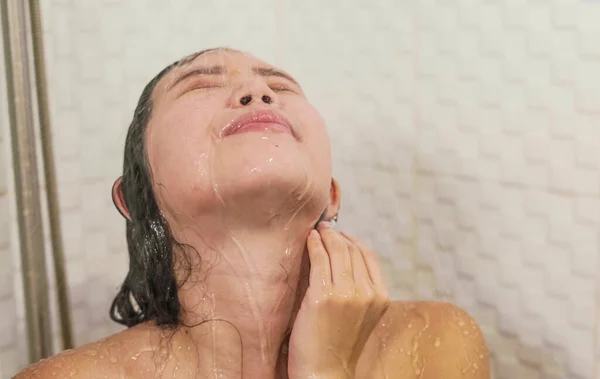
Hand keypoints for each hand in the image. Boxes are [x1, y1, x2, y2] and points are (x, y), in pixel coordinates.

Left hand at [287, 223, 390, 378]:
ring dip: (325, 236)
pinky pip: (320, 259)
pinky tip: (309, 239)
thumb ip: (360, 292)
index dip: (354, 242)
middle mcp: (367, 293)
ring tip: (316, 230)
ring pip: (337, 252)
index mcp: (380, 298)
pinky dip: (314, 244)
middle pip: (353, 251)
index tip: (342, 235)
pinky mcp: (323, 296)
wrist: (324, 373)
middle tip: (325, 227)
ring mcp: (346, 294)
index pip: (369, 257)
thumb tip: (346, 263)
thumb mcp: (362, 317)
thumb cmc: (338, 346)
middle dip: (338, 236)